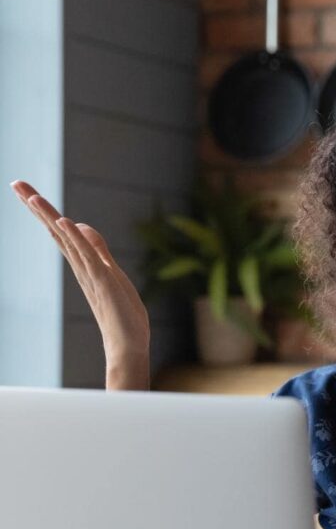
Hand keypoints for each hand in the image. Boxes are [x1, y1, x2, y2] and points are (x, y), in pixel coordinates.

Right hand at [10, 181, 150, 389]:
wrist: (128, 345)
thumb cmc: (120, 313)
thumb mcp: (111, 272)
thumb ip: (97, 250)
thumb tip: (80, 225)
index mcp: (83, 264)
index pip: (60, 232)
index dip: (44, 211)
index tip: (24, 190)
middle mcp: (81, 267)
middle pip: (56, 232)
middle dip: (37, 207)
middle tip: (15, 182)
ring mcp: (91, 274)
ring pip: (67, 241)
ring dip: (51, 218)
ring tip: (31, 197)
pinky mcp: (104, 282)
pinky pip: (88, 257)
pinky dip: (77, 239)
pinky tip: (65, 223)